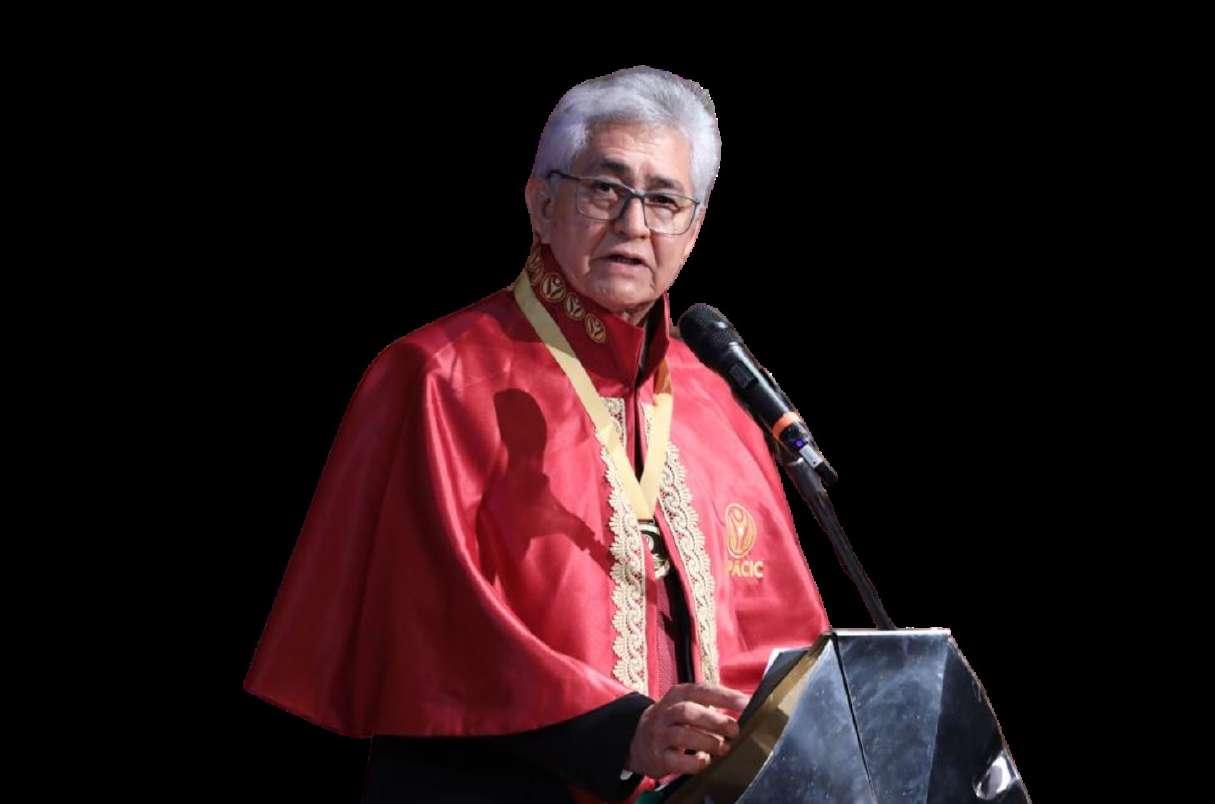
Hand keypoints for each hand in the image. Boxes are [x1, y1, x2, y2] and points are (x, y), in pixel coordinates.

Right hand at [626, 683, 748, 777]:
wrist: (638, 739)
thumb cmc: (674, 721)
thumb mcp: (687, 704)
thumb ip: (711, 704)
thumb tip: (747, 706)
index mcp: (678, 694)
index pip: (701, 690)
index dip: (724, 696)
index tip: (746, 703)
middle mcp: (666, 712)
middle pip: (688, 711)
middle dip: (714, 720)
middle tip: (735, 730)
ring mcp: (660, 734)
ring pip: (682, 734)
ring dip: (707, 741)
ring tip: (723, 748)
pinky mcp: (658, 756)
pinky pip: (675, 760)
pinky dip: (694, 762)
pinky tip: (705, 761)